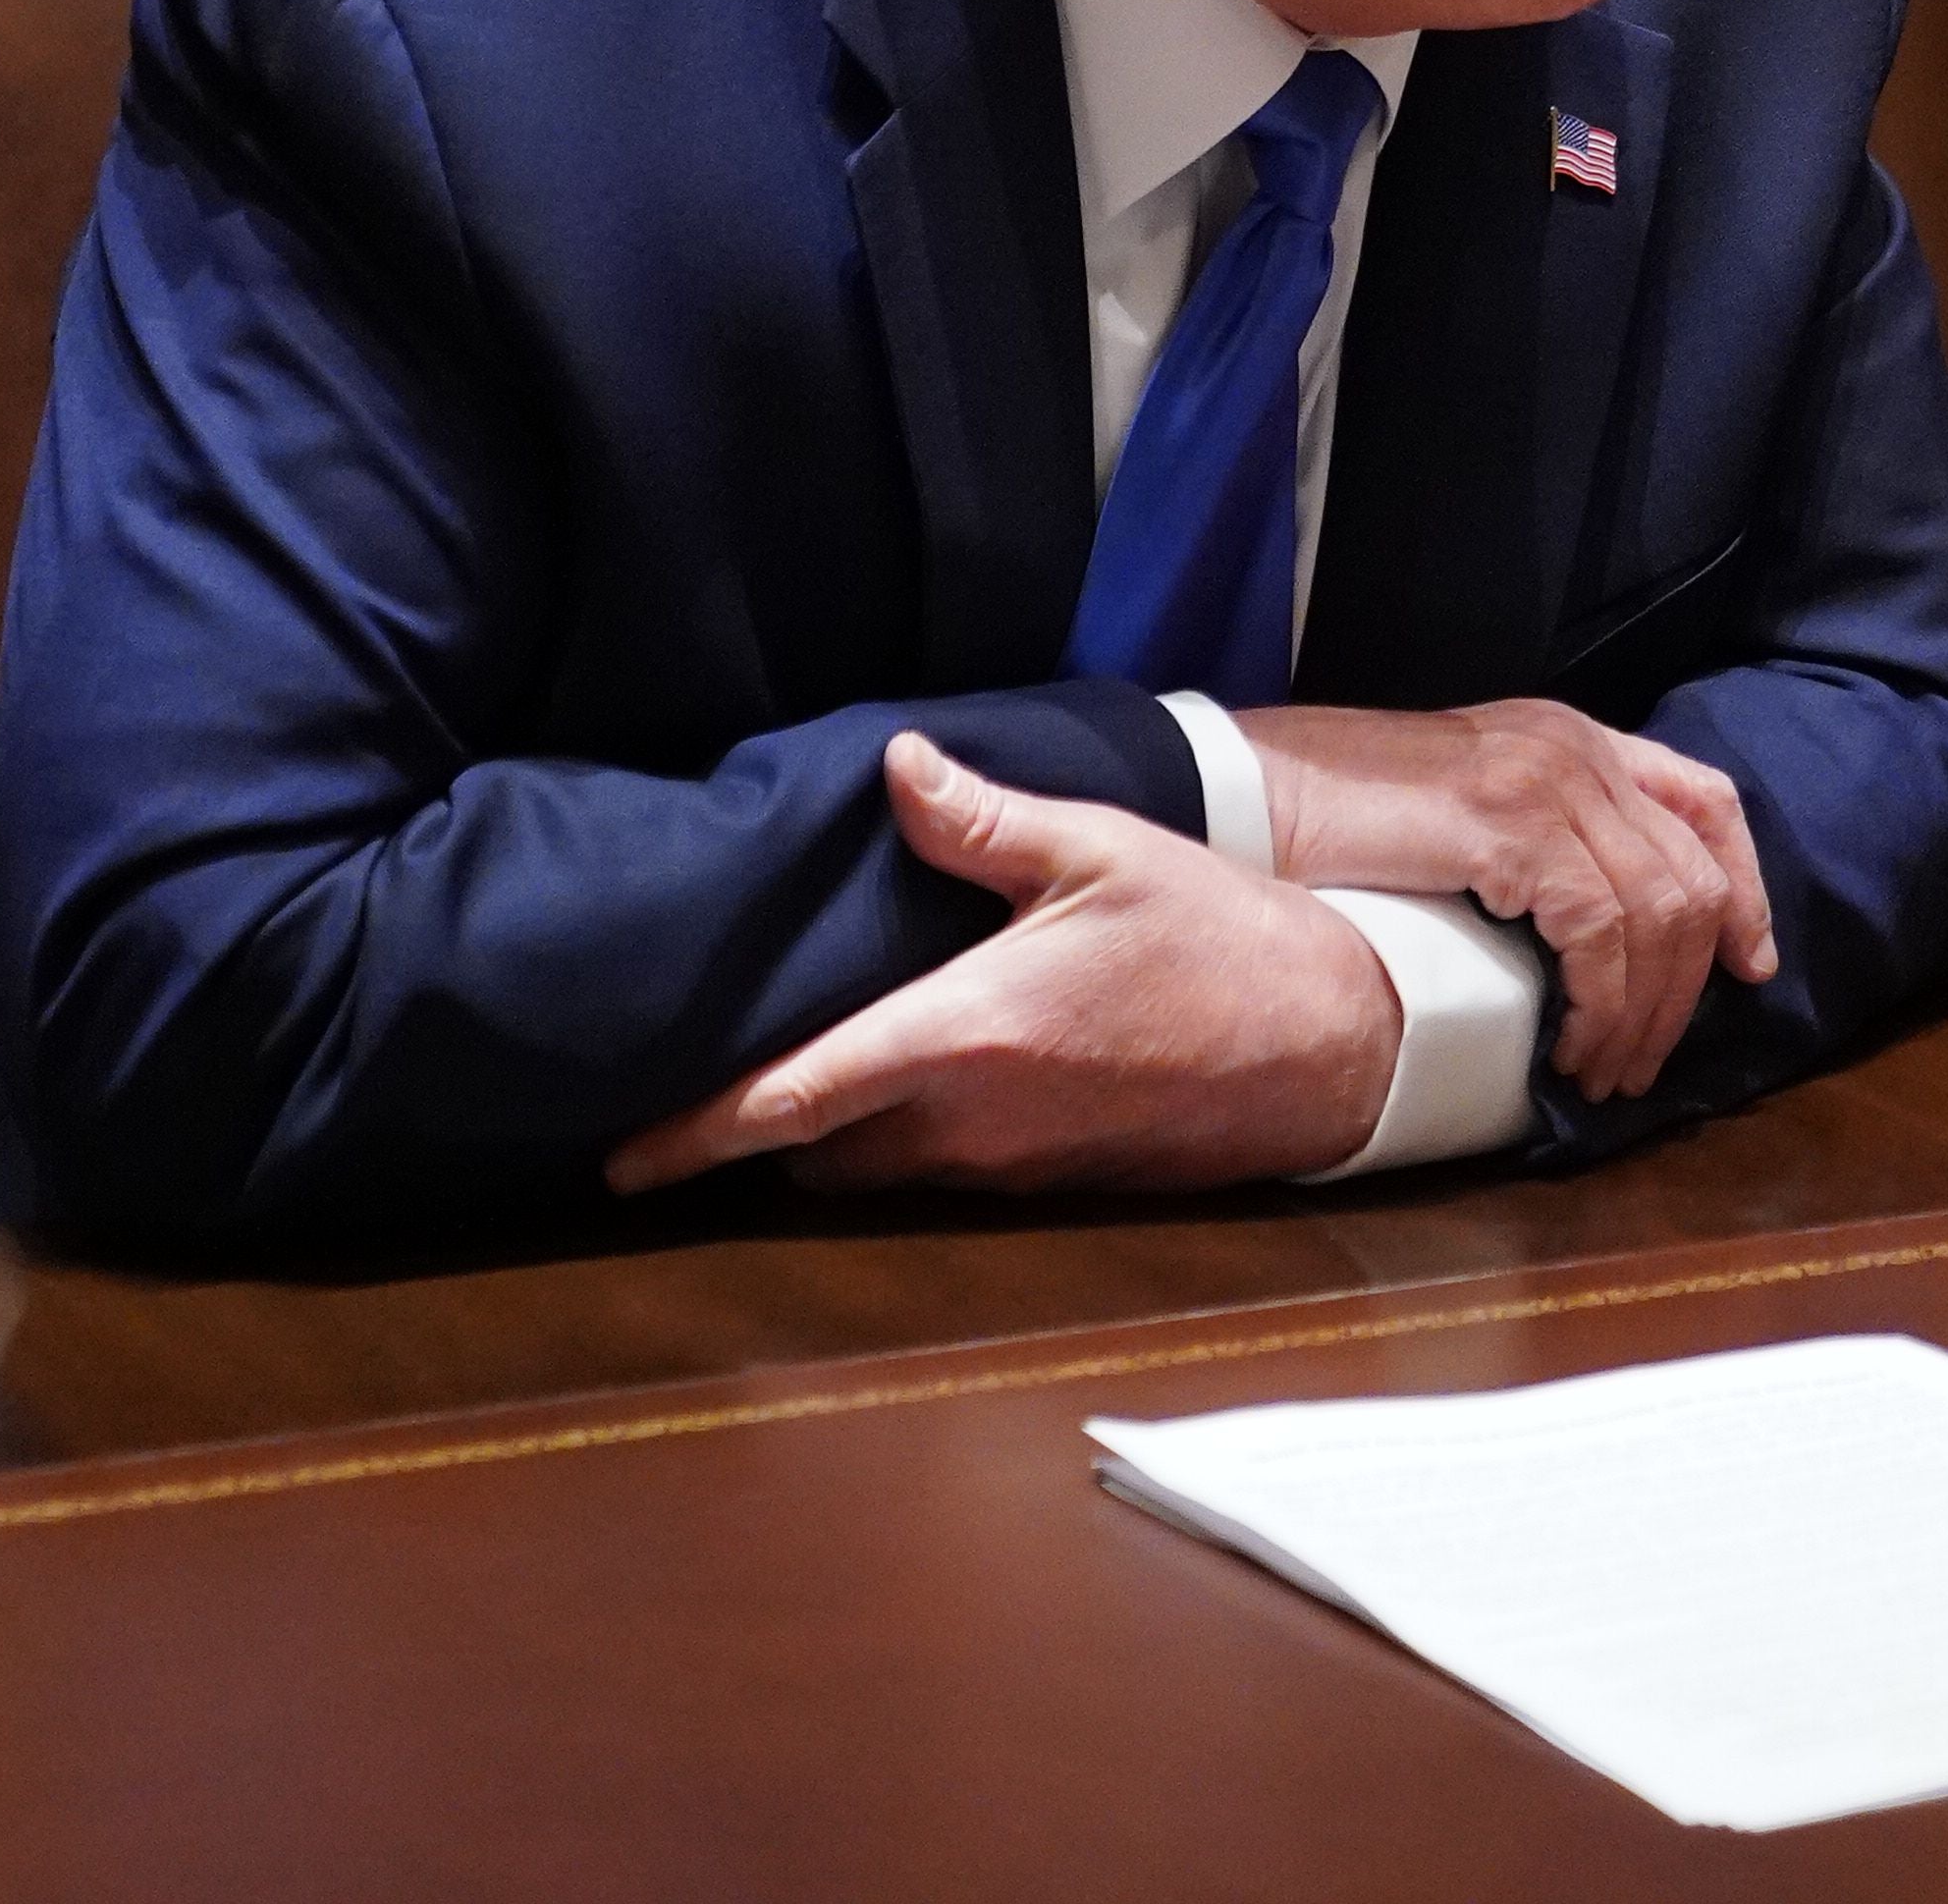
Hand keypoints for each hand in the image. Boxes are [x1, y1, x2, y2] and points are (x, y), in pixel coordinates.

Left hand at [602, 736, 1399, 1197]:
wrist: (1327, 1043)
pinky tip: (919, 1075)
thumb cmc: (1215, 938)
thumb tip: (894, 765)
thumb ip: (981, 821)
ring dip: (833, 1134)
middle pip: (813, 1153)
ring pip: (873, 1170)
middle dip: (756, 1129)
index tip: (619, 1160)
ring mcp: (1007, 1166)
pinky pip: (938, 1172)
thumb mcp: (1100, 852)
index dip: (695, 1134)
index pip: (793, 1100)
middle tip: (706, 1077)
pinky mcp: (1046, 1182)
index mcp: (962, 1037)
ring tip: (805, 1067)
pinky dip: (903, 1137)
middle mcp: (967, 1122)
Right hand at [1233, 698, 1776, 1102]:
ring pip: (1660, 915)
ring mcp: (1550, 780)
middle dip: (1686, 988)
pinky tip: (1568, 1047)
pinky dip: (1600, 1004)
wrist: (1254, 789)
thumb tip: (1598, 941)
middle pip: (1695, 876)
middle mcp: (1577, 748)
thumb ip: (1540, 841)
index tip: (1749, 967)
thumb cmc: (1340, 818)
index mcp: (1573, 735)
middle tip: (1642, 1063)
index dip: (1746, 887)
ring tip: (1602, 1072)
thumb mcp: (1467, 812)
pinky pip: (1603, 933)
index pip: (1707, 799)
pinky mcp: (1513, 824)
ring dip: (1642, 1014)